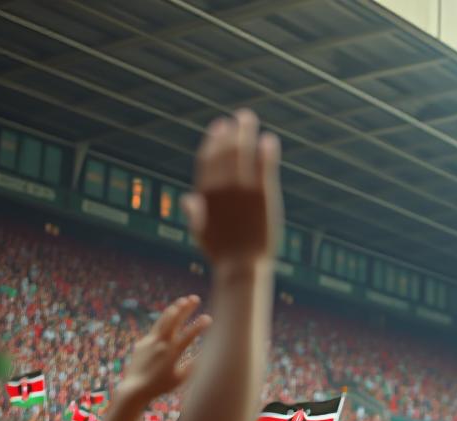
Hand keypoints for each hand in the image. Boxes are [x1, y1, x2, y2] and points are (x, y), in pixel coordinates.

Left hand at [119, 297, 209, 403]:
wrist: (135, 389)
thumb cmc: (160, 386)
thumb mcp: (181, 379)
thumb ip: (192, 365)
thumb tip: (203, 354)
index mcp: (172, 353)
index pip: (189, 335)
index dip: (199, 326)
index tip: (208, 318)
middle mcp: (160, 343)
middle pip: (174, 320)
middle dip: (185, 308)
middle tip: (195, 298)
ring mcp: (150, 341)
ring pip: (162, 321)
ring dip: (173, 309)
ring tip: (182, 301)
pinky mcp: (142, 343)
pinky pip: (155, 332)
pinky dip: (164, 325)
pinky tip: (170, 323)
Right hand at [182, 109, 282, 264]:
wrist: (243, 266)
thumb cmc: (221, 253)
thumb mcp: (201, 233)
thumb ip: (195, 214)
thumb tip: (187, 199)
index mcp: (205, 193)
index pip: (208, 158)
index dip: (214, 140)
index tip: (220, 128)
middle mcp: (222, 186)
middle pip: (226, 150)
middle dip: (232, 131)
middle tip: (240, 118)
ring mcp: (242, 188)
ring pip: (243, 151)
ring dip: (247, 132)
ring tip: (251, 120)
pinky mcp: (262, 194)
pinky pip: (264, 165)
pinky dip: (266, 150)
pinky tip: (270, 140)